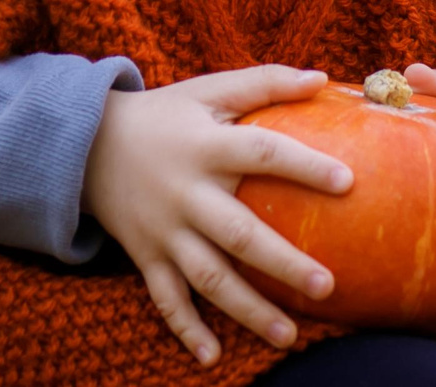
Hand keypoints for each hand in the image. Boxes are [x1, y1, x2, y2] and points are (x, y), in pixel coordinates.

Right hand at [81, 65, 353, 365]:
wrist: (87, 144)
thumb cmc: (165, 115)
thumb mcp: (209, 90)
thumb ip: (265, 82)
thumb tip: (323, 78)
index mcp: (206, 147)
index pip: (262, 153)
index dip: (304, 166)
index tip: (348, 183)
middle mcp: (186, 193)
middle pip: (238, 233)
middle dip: (282, 263)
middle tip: (327, 287)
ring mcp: (165, 230)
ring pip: (208, 277)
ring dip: (248, 310)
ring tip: (288, 336)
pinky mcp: (146, 255)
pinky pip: (166, 299)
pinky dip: (187, 329)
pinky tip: (213, 357)